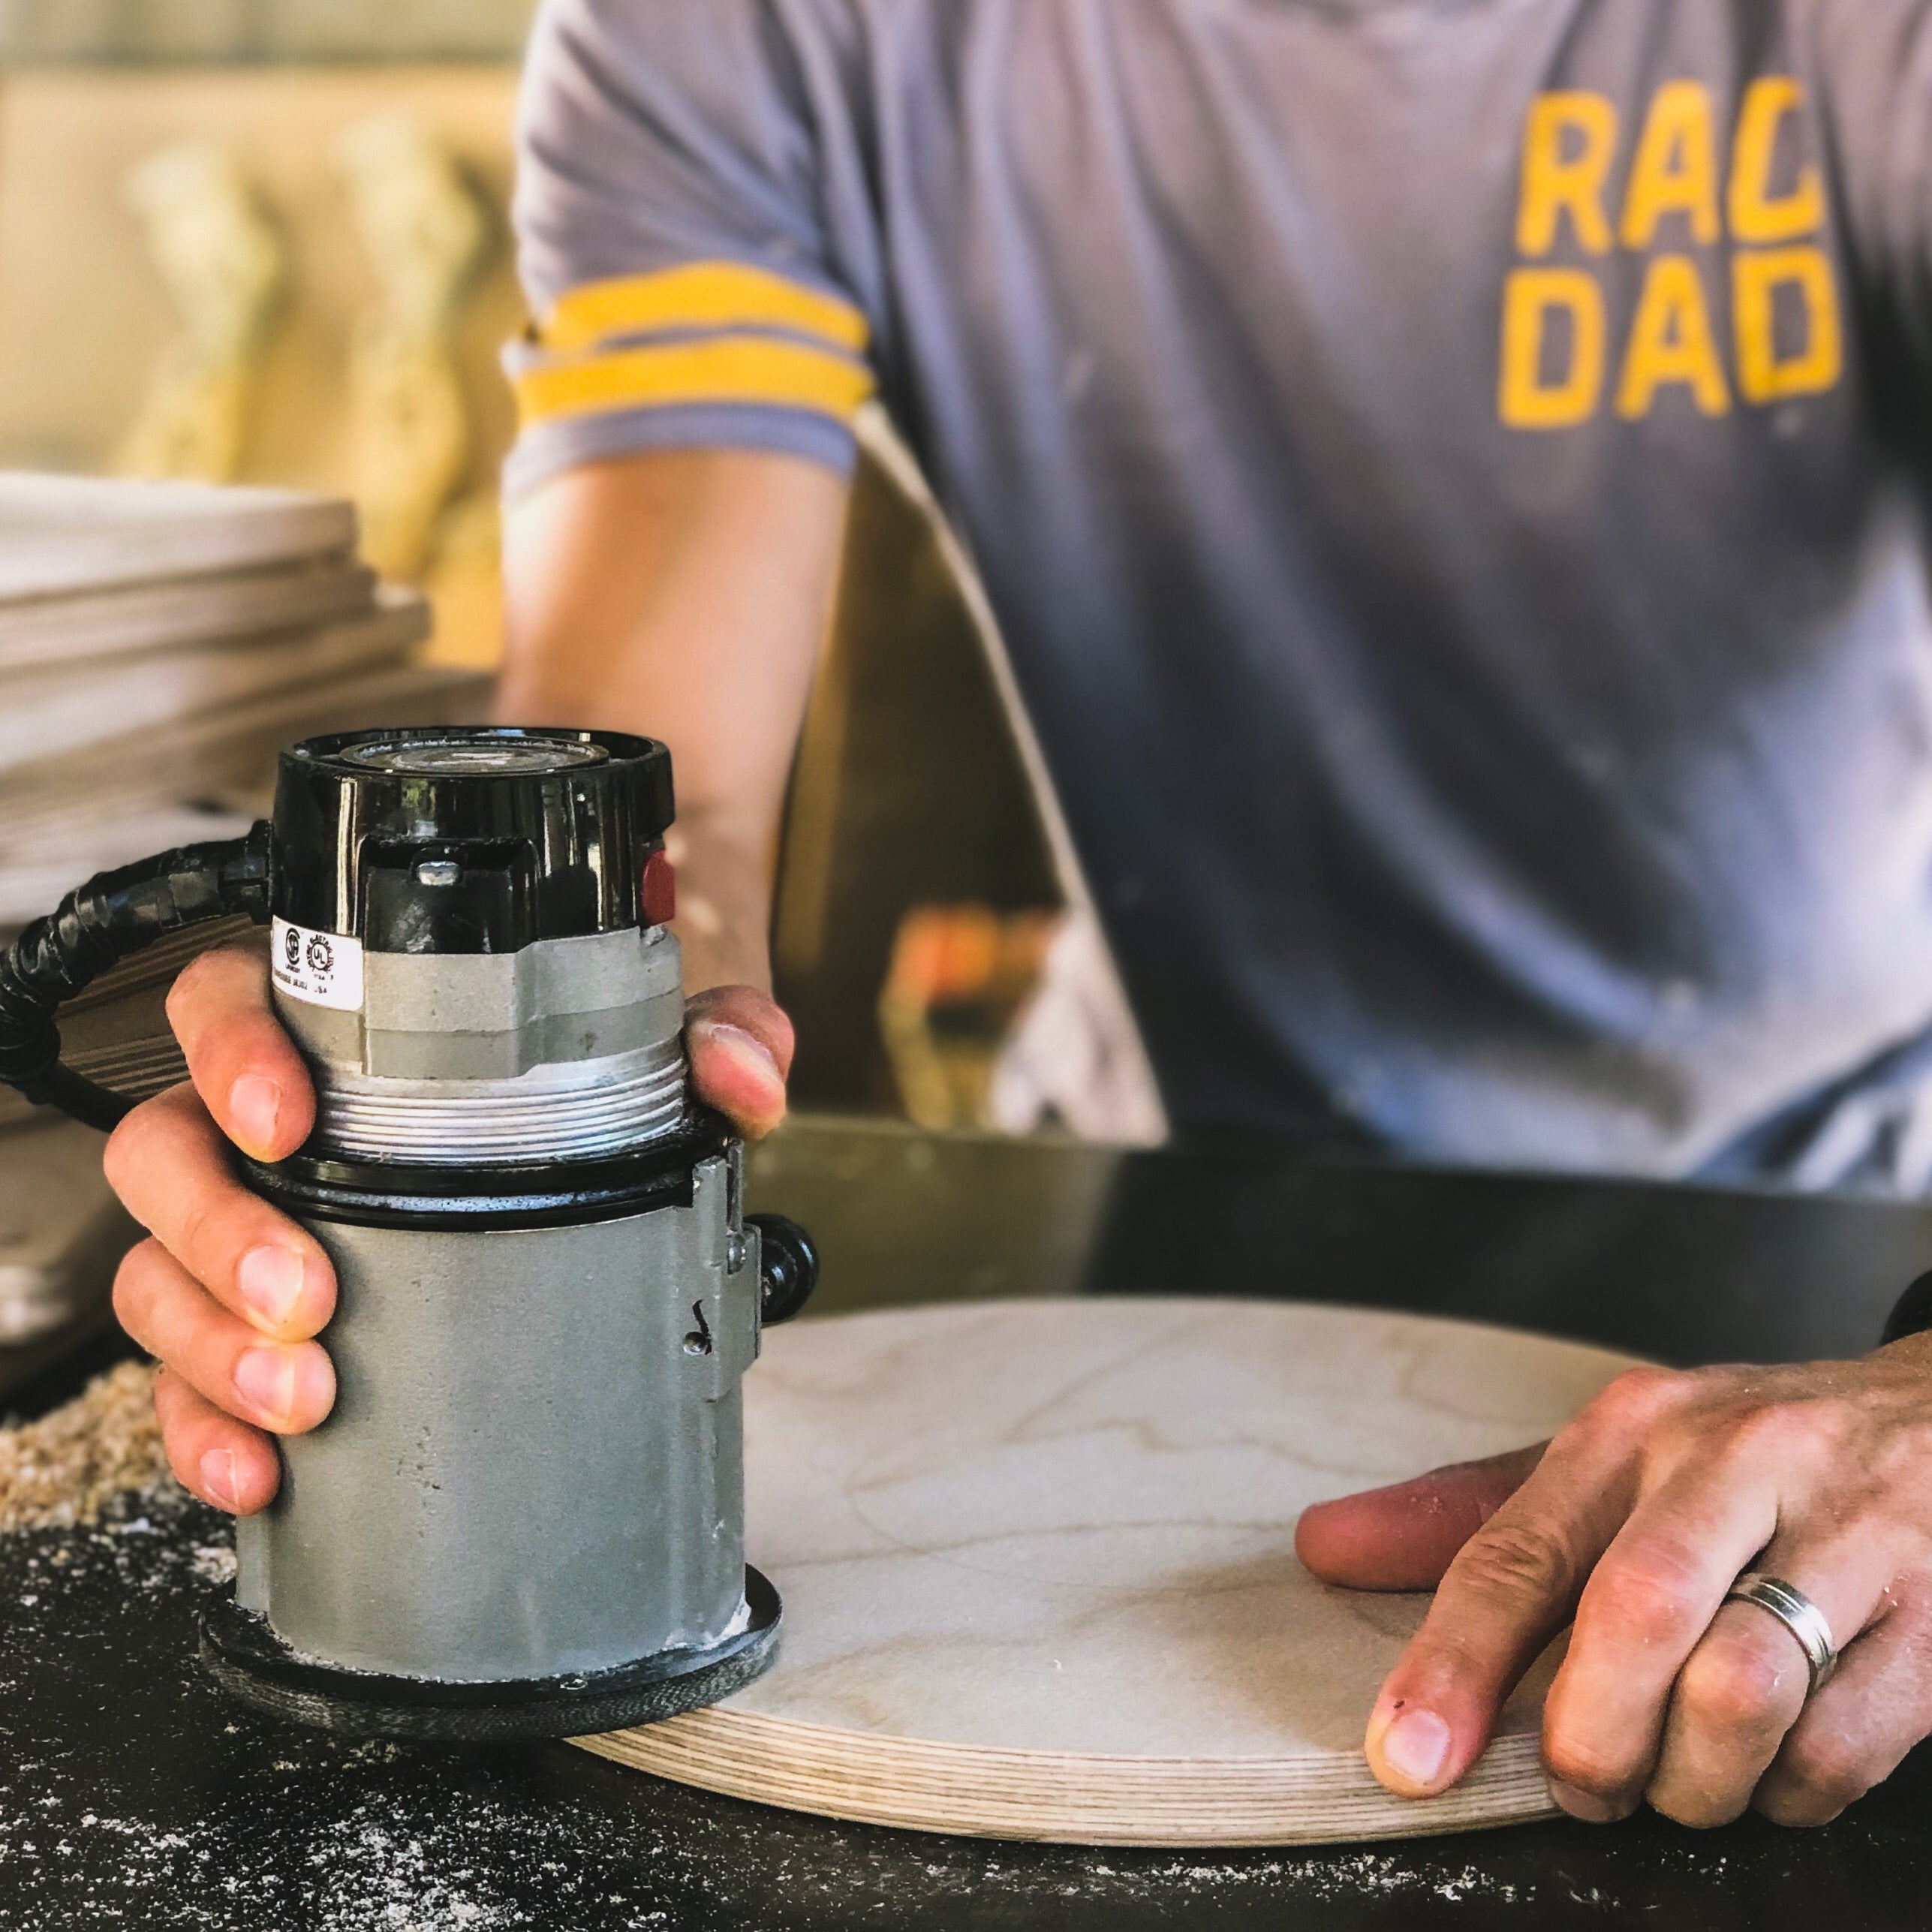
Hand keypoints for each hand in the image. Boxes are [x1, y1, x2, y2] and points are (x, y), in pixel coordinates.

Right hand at [103, 937, 793, 1516]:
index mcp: (330, 1036)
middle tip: (310, 1294)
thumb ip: (718, 1033)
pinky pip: (183, 1383)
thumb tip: (745, 1078)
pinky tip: (260, 1474)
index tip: (286, 1120)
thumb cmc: (577, 1092)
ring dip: (211, 1347)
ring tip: (303, 1398)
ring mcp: (240, 1237)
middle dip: (220, 1233)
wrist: (578, 1171)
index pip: (225, 1003)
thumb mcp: (652, 1051)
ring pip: (158, 1275)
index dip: (229, 1053)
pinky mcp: (246, 1334)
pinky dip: (207, 1432)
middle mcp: (261, 1134)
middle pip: (164, 1154)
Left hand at [1294, 1345, 1931, 1828]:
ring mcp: (1850, 1533)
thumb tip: (1328, 1547)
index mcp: (1633, 1427)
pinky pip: (1840, 1748)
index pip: (1515, 1548)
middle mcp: (1736, 1461)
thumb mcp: (1609, 1460)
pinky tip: (1773, 1766)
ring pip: (1739, 1694)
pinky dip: (1788, 1791)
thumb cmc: (1749, 1458)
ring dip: (1691, 1778)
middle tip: (1582, 1779)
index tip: (1406, 1756)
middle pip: (1630, 1619)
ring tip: (1680, 1775)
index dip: (1452, 1664)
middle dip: (1588, 1736)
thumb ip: (1474, 1514)